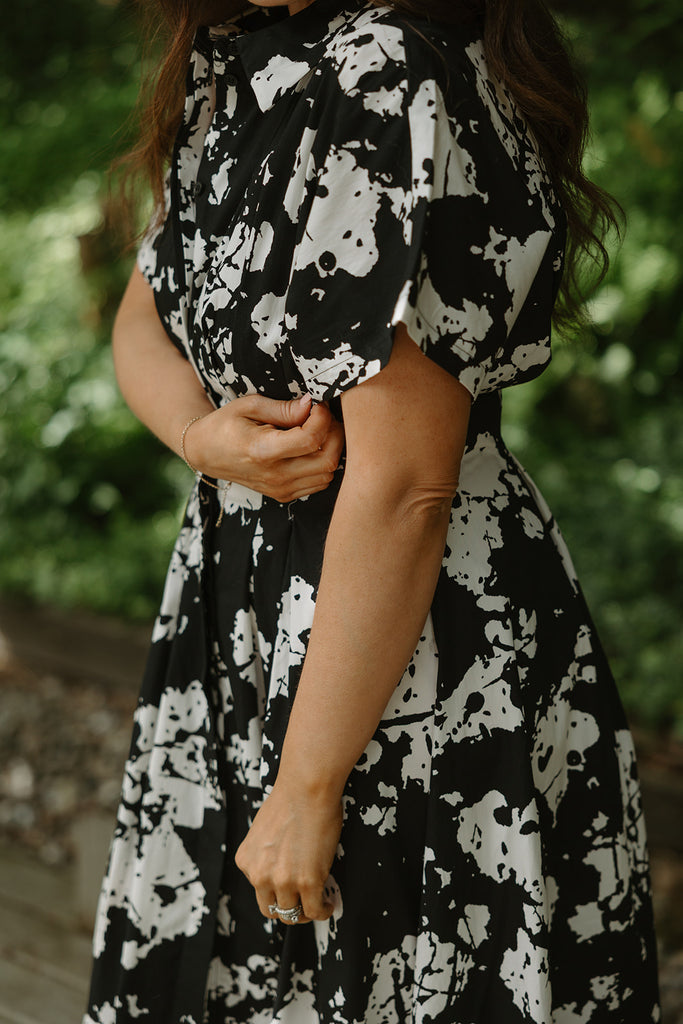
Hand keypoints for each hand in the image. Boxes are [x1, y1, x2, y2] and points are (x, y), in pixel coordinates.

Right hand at [184, 394, 343, 501]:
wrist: (205, 452)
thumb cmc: (226, 424)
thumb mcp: (249, 405)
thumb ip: (283, 408)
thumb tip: (311, 404)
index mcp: (263, 451)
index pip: (311, 439)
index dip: (322, 418)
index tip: (316, 405)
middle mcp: (275, 475)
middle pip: (327, 459)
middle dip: (334, 433)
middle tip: (323, 416)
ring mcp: (280, 488)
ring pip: (328, 473)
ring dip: (331, 449)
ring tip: (317, 430)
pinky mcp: (284, 494)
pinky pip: (319, 482)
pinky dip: (323, 464)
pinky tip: (311, 447)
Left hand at [234, 781, 342, 923]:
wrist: (307, 788)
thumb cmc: (291, 799)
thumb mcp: (264, 830)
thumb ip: (266, 852)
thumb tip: (282, 863)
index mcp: (245, 860)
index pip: (258, 889)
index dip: (276, 889)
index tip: (290, 887)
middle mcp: (258, 875)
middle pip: (270, 909)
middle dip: (287, 907)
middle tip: (303, 901)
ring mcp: (282, 881)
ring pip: (292, 913)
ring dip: (306, 911)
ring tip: (318, 902)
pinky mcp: (307, 882)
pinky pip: (315, 911)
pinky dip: (323, 911)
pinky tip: (329, 904)